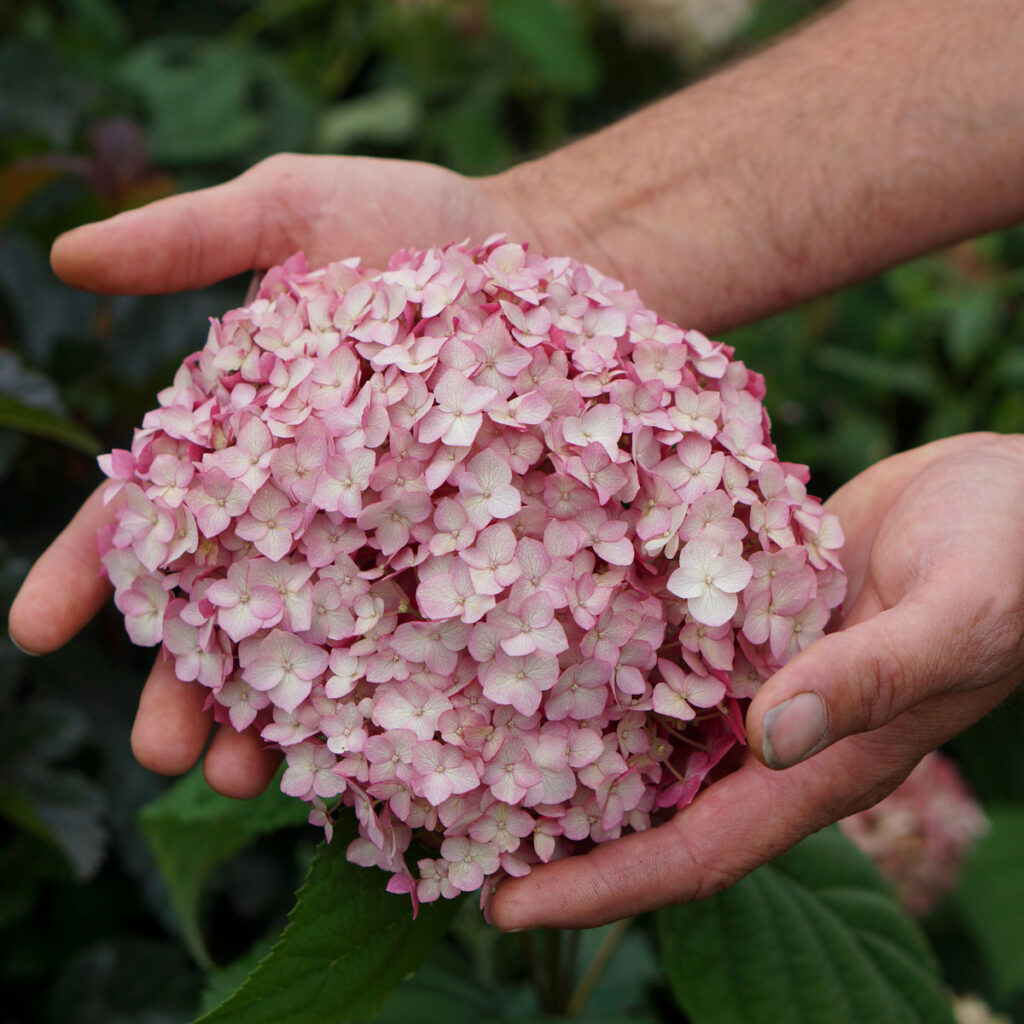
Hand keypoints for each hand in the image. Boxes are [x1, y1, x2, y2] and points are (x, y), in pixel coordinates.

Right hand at [7, 154, 541, 796]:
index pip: (146, 519)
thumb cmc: (412, 228)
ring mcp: (378, 538)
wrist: (547, 254)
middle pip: (224, 610)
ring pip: (310, 645)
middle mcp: (299, 507)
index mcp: (237, 439)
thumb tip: (64, 257)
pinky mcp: (456, 550)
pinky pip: (410, 631)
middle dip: (183, 684)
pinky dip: (377, 689)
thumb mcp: (292, 206)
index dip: (86, 574)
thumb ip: (188, 239)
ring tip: (243, 782)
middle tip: (162, 751)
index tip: (32, 631)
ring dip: (271, 718)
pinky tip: (358, 744)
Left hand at [489, 432, 1023, 928]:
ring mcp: (756, 664)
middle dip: (563, 825)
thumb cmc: (1009, 559)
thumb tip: (770, 734)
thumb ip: (870, 679)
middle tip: (459, 821)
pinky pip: (670, 637)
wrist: (1017, 494)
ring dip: (573, 730)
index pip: (696, 852)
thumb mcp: (952, 619)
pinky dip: (614, 642)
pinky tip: (549, 617)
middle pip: (653, 798)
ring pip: (652, 718)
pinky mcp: (747, 604)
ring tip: (474, 724)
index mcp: (823, 764)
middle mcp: (775, 728)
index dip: (604, 888)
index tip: (507, 905)